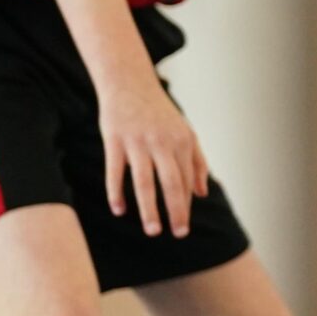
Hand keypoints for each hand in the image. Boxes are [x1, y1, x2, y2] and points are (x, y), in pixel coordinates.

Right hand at [99, 71, 209, 237]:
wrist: (129, 82)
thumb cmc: (159, 112)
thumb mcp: (185, 132)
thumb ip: (197, 162)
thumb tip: (202, 194)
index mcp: (182, 141)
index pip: (185, 181)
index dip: (185, 205)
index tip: (183, 227)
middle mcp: (161, 142)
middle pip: (171, 183)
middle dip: (176, 211)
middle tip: (177, 234)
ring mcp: (137, 141)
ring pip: (143, 182)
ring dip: (149, 209)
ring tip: (153, 231)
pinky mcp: (114, 139)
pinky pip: (115, 172)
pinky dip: (116, 192)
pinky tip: (119, 210)